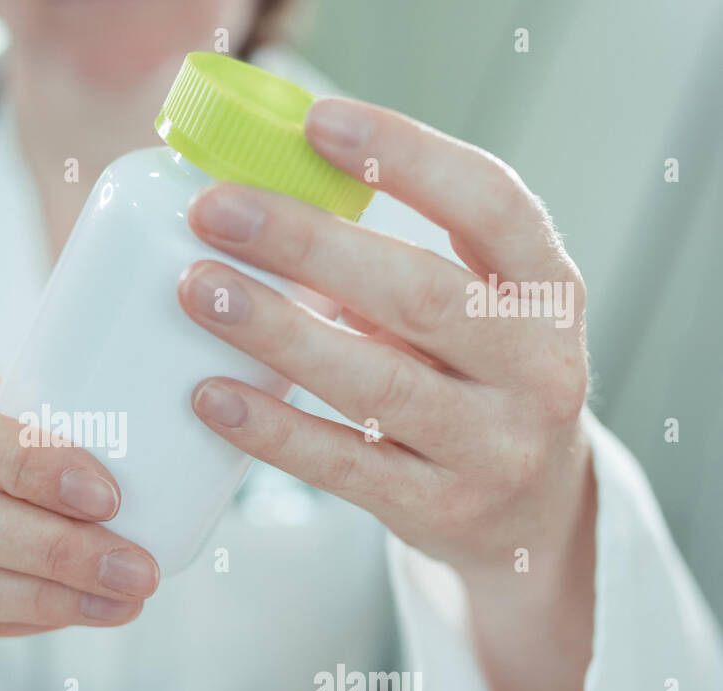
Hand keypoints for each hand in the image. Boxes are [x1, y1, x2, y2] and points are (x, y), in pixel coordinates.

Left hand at [178, 97, 591, 579]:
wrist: (530, 516)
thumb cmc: (473, 383)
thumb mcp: (472, 314)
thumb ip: (394, 267)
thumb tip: (256, 209)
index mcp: (547, 291)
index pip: (491, 204)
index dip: (407, 156)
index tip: (316, 121)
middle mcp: (536, 366)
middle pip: (417, 292)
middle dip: (307, 244)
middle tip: (215, 210)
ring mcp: (492, 446)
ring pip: (376, 382)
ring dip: (276, 331)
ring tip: (196, 289)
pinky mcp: (438, 508)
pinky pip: (343, 465)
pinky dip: (273, 429)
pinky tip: (210, 394)